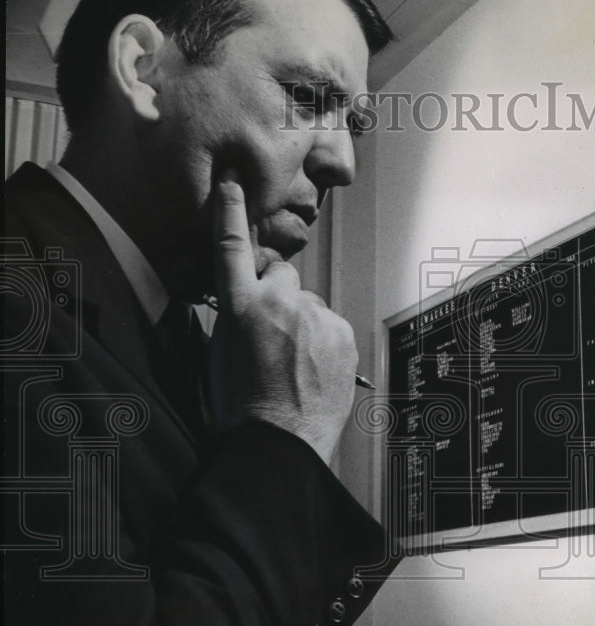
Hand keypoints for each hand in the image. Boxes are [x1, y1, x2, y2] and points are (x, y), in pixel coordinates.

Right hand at [209, 172, 356, 462]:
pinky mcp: (343, 333)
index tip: (232, 182)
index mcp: (240, 308)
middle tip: (272, 334)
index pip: (231, 247)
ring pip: (309, 305)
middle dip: (278, 296)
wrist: (281, 443)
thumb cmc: (243, 406)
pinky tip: (313, 368)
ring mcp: (316, 318)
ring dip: (303, 322)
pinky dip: (324, 339)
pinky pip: (331, 324)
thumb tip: (249, 302)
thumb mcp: (220, 353)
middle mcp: (280, 304)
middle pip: (282, 276)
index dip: (230, 211)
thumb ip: (236, 316)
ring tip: (294, 362)